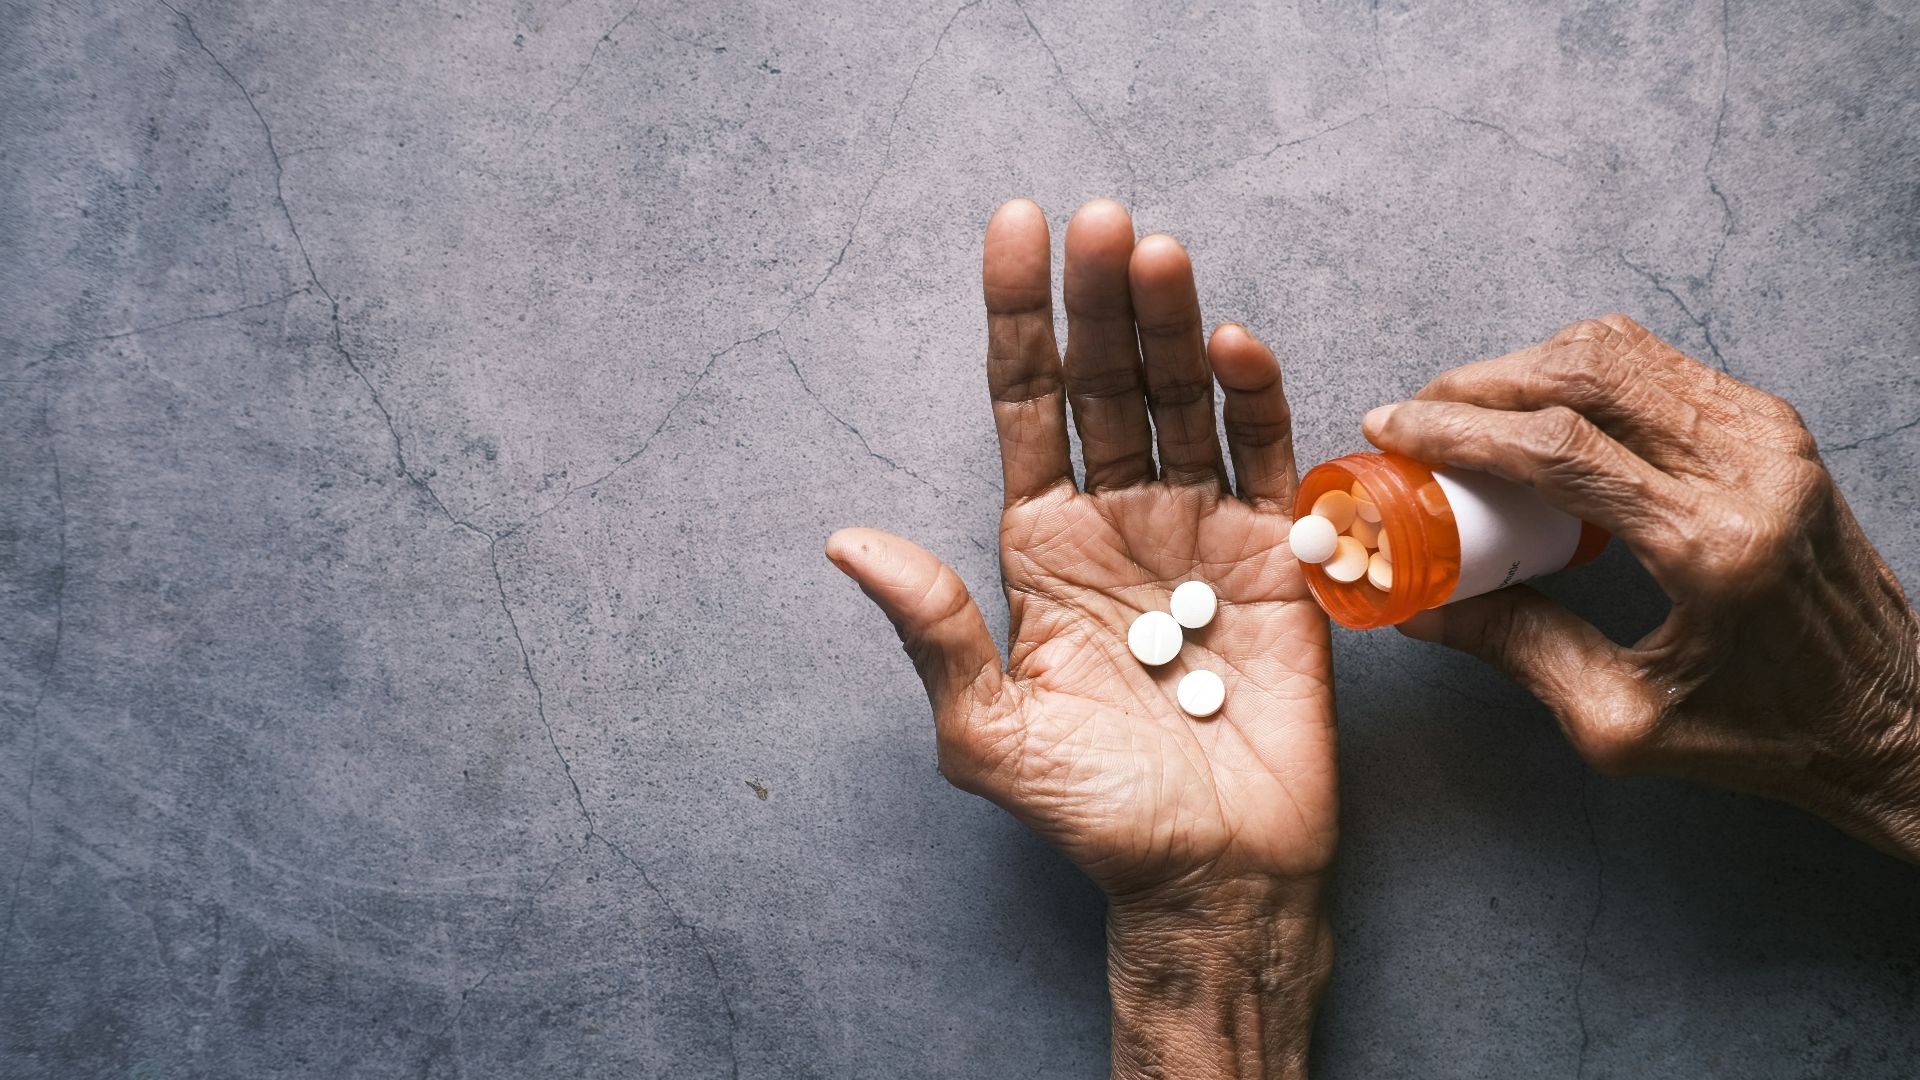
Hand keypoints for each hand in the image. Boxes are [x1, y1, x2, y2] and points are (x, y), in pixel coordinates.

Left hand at [828, 199, 1334, 1077]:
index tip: (1013, 231)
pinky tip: (1232, 345)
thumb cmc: (1094, 811)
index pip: (1025, 406)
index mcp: (1039, 546)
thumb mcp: (987, 730)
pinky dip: (1255, 398)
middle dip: (1098, 301)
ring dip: (1171, 326)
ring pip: (1182, 401)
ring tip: (1157, 253)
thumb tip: (844, 541)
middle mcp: (1116, 520)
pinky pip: (1265, 457)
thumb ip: (932, 629)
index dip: (1018, 319)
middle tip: (1100, 220)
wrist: (1213, 873)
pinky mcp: (1277, 555)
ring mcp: (1200, 529)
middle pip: (1104, 384)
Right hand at [1364, 314, 1919, 859]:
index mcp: (1711, 546)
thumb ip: (1518, 648)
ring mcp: (1770, 437)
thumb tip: (1422, 607)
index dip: (1458, 427)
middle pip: (1585, 370)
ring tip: (1470, 409)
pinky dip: (1583, 373)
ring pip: (1622, 351)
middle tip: (1418, 412)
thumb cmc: (1768, 732)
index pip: (1559, 447)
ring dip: (1529, 365)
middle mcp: (1750, 470)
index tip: (1392, 427)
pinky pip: (1659, 367)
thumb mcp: (1623, 722)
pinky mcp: (1776, 429)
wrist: (1893, 719)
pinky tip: (1542, 414)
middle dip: (1481, 382)